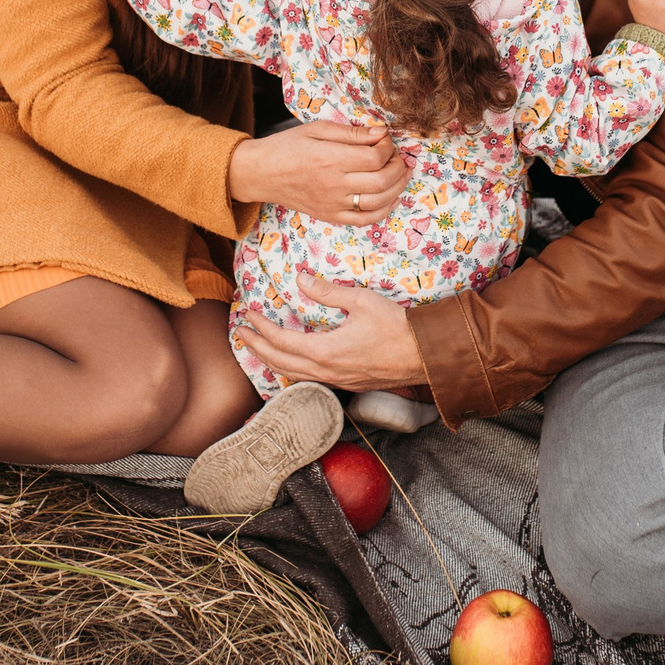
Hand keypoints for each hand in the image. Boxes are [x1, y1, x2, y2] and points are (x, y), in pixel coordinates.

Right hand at [228, 120, 406, 226]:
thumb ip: (351, 132)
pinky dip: (383, 210)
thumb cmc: (288, 146)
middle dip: (397, 166)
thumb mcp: (317, 129)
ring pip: (378, 202)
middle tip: (395, 156)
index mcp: (330, 159)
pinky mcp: (331, 216)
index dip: (387, 146)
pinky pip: (365, 219)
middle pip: (382, 180)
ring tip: (400, 174)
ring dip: (397, 187)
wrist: (261, 173)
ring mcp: (333, 204)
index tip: (384, 139)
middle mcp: (334, 184)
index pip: (375, 156)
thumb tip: (381, 133)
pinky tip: (390, 197)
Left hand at [237, 276, 434, 390]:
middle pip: (279, 363)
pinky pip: (308, 380)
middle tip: (240, 334)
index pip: (281, 341)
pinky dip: (291, 370)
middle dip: (256, 348)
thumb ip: (327, 292)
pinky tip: (291, 363)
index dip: (260, 327)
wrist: (425, 356)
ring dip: (270, 361)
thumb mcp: (361, 301)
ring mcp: (336, 381)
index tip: (247, 314)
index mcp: (325, 352)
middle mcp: (326, 372)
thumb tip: (301, 279)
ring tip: (257, 349)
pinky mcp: (347, 384)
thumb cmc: (396, 327)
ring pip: (292, 375)